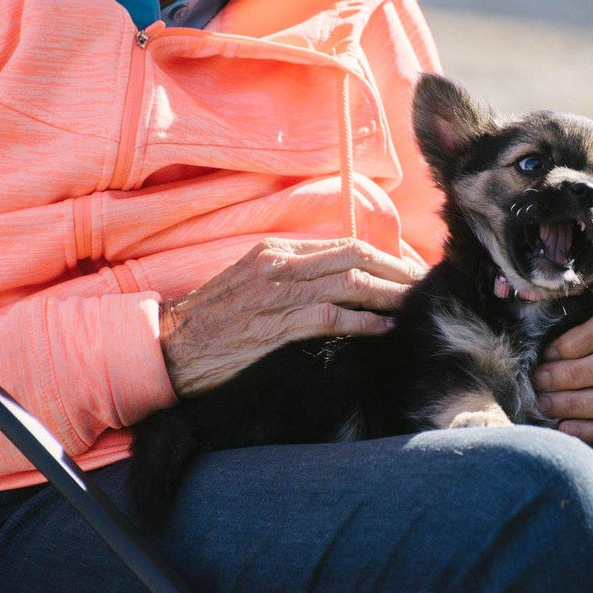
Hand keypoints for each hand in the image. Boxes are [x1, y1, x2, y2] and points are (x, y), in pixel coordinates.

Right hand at [160, 237, 424, 397]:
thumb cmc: (212, 321)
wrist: (168, 346)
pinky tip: (386, 327)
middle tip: (424, 285)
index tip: (409, 271)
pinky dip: (364, 320)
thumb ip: (291, 277)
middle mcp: (281, 265)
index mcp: (277, 251)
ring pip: (350, 283)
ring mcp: (278, 294)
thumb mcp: (251, 284)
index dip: (384, 257)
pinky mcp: (275, 326)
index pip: (345, 246)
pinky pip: (331, 317)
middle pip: (355, 258)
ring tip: (415, 303)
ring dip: (390, 293)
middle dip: (397, 270)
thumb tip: (335, 281)